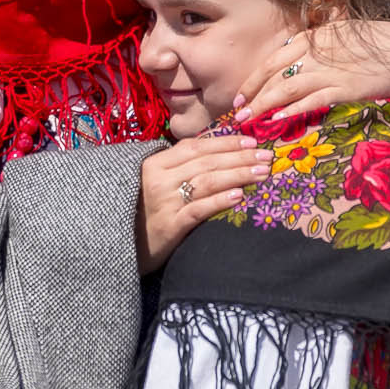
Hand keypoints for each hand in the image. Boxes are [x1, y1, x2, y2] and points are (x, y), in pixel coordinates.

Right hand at [138, 137, 270, 271]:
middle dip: (240, 158)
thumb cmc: (144, 212)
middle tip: (266, 157)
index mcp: (155, 163)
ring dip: (237, 175)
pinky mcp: (169, 225)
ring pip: (206, 181)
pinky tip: (239, 197)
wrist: (123, 246)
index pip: (195, 146)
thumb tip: (218, 153)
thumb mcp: (156, 183)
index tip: (252, 142)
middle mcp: (158, 179)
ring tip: (262, 174)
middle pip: (206, 162)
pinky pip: (198, 209)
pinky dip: (220, 201)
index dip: (225, 142)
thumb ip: (179, 167)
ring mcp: (164, 202)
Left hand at [233, 21, 389, 125]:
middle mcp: (316, 52)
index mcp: (313, 37)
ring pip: (284, 89)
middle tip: (236, 113)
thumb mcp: (342, 34)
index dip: (253, 79)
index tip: (240, 96)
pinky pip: (310, 101)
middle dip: (251, 95)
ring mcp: (329, 70)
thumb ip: (318, 44)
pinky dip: (291, 110)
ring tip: (248, 121)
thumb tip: (295, 62)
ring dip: (262, 106)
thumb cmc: (378, 44)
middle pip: (272, 75)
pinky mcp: (343, 89)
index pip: (273, 60)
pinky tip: (276, 121)